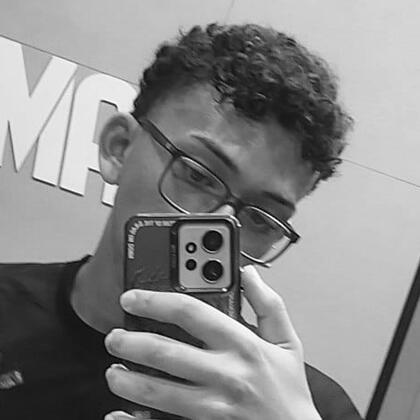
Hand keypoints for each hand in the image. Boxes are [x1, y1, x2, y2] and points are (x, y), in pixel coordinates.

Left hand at [104, 266, 320, 419]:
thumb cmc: (289, 390)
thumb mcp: (286, 340)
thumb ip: (268, 303)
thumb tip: (249, 274)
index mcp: (242, 345)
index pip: (192, 313)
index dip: (156, 301)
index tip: (134, 298)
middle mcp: (225, 374)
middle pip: (167, 353)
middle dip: (132, 343)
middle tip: (114, 337)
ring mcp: (214, 406)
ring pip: (160, 393)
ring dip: (129, 381)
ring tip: (113, 372)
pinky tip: (118, 415)